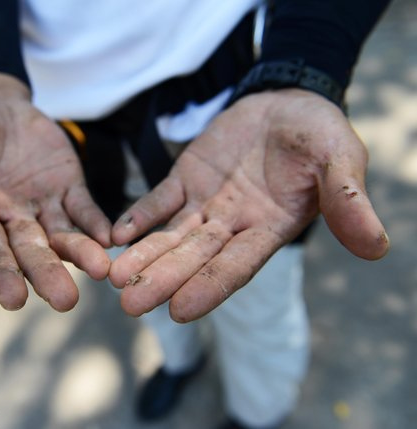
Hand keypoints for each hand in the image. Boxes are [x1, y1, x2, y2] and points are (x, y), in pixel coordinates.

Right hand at [0, 73, 110, 310]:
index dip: (0, 273)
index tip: (13, 300)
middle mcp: (12, 218)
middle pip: (31, 251)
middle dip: (48, 273)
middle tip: (65, 301)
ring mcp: (43, 206)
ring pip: (63, 236)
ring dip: (80, 253)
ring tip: (100, 269)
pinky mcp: (68, 188)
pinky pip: (84, 209)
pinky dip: (97, 223)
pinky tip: (110, 238)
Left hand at [110, 89, 388, 321]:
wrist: (287, 102)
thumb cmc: (318, 133)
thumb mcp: (339, 158)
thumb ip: (347, 199)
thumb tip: (376, 247)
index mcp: (270, 228)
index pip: (237, 265)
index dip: (210, 286)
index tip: (180, 310)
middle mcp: (233, 225)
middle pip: (194, 257)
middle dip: (163, 279)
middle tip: (130, 305)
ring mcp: (206, 203)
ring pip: (171, 235)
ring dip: (144, 255)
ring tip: (113, 277)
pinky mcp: (185, 179)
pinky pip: (159, 199)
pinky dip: (139, 215)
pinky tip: (115, 233)